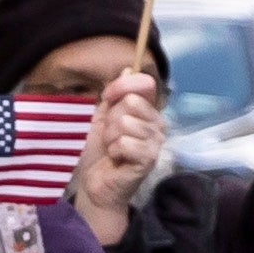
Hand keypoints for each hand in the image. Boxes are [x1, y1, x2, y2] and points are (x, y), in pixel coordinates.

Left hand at [72, 72, 172, 245]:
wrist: (95, 183)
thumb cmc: (98, 151)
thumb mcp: (101, 118)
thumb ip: (115, 96)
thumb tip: (129, 69)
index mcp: (147, 110)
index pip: (144, 84)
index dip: (121, 86)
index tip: (107, 98)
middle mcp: (157, 123)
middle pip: (132, 102)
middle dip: (112, 119)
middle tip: (111, 136)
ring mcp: (156, 141)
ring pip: (126, 123)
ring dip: (111, 138)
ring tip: (113, 149)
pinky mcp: (150, 158)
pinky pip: (126, 143)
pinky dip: (114, 151)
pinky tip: (118, 160)